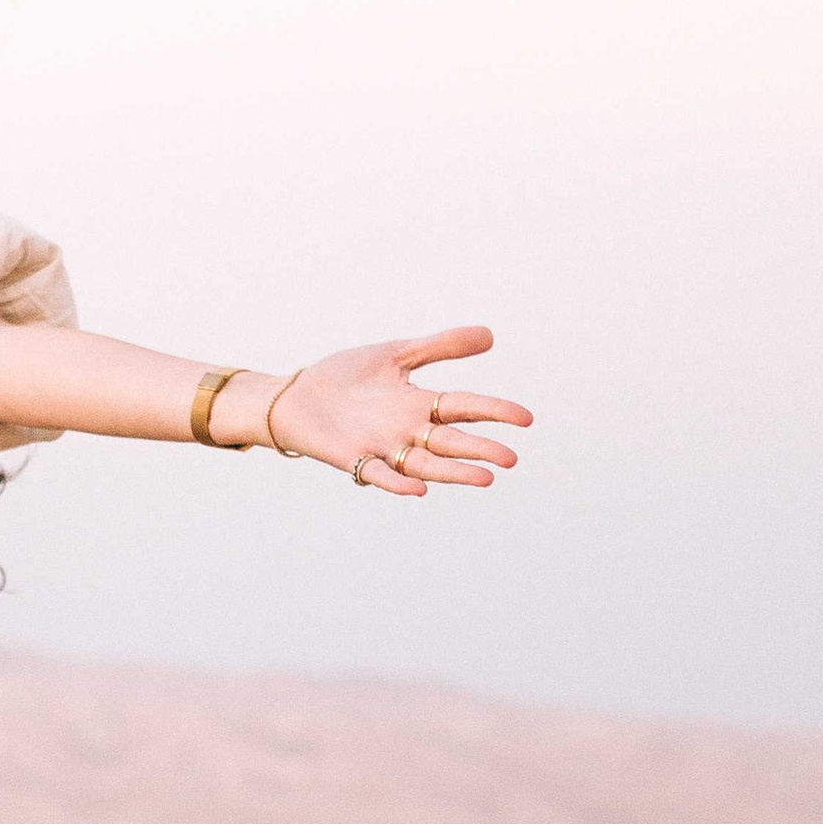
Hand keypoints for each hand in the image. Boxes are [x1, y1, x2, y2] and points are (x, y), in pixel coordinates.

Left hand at [267, 326, 530, 492]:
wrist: (297, 396)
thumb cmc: (346, 377)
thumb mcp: (395, 355)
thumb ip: (439, 347)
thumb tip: (490, 335)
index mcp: (420, 404)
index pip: (465, 408)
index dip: (494, 412)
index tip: (526, 419)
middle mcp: (407, 430)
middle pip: (451, 442)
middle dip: (480, 449)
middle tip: (510, 459)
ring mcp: (383, 447)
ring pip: (426, 464)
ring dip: (453, 472)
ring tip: (484, 478)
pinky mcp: (355, 459)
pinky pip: (380, 474)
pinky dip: (398, 482)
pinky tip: (419, 488)